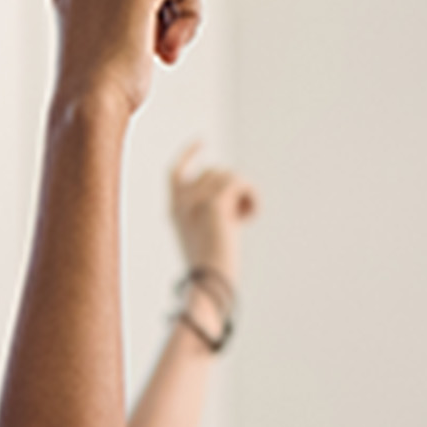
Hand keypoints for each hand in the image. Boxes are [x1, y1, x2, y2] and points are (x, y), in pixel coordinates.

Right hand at [50, 0, 199, 122]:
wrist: (89, 106)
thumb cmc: (98, 96)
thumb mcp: (110, 52)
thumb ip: (131, 24)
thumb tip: (165, 37)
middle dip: (162, 19)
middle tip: (145, 58)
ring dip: (176, 25)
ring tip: (150, 57)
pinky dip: (190, 21)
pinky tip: (165, 49)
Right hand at [168, 140, 256, 285]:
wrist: (212, 285)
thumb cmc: (213, 270)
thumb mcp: (208, 236)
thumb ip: (212, 211)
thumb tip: (231, 190)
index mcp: (174, 211)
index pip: (175, 173)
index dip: (188, 155)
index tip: (202, 140)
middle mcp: (180, 203)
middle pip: (212, 172)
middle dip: (230, 187)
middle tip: (236, 217)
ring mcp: (195, 202)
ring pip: (228, 175)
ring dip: (242, 194)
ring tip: (242, 219)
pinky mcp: (214, 204)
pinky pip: (240, 182)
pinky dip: (252, 198)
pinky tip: (251, 217)